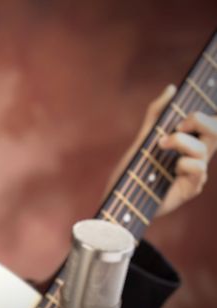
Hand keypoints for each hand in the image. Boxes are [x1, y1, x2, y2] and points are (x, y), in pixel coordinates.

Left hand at [140, 85, 216, 215]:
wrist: (121, 199)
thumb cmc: (132, 171)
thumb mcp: (143, 138)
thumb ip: (156, 115)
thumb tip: (172, 88)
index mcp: (186, 144)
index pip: (209, 124)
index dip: (204, 115)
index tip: (185, 113)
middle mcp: (193, 157)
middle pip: (216, 132)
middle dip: (201, 120)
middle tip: (180, 124)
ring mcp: (193, 173)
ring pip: (204, 149)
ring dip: (182, 142)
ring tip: (162, 146)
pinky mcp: (191, 188)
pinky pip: (198, 169)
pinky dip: (183, 164)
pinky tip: (171, 170)